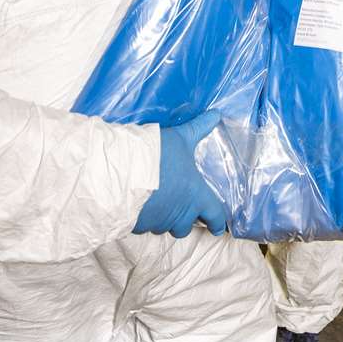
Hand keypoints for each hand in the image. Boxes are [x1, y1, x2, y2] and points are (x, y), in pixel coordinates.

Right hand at [133, 109, 228, 237]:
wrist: (123, 172)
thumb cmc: (158, 155)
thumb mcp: (181, 138)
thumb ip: (199, 128)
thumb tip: (216, 113)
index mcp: (196, 196)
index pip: (214, 215)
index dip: (217, 222)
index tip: (218, 228)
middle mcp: (180, 214)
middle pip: (185, 227)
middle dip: (184, 220)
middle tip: (180, 208)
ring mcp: (158, 222)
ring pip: (164, 227)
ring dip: (163, 218)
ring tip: (157, 202)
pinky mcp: (138, 225)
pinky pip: (144, 226)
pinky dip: (144, 217)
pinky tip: (140, 203)